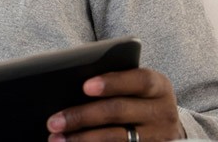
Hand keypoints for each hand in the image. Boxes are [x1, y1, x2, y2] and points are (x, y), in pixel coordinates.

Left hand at [47, 68, 183, 141]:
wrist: (163, 127)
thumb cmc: (136, 99)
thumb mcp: (134, 87)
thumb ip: (111, 84)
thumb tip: (68, 88)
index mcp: (158, 87)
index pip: (139, 81)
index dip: (113, 83)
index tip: (85, 87)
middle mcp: (162, 112)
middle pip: (119, 111)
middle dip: (83, 116)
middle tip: (54, 122)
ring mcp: (158, 136)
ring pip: (116, 138)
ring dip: (82, 139)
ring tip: (56, 139)